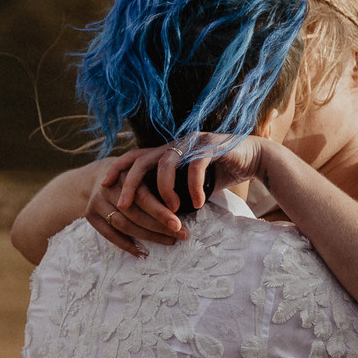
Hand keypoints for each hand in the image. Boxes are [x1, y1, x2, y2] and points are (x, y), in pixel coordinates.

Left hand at [85, 135, 269, 255]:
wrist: (253, 158)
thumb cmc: (220, 173)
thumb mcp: (190, 185)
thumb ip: (172, 192)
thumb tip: (154, 215)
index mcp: (167, 151)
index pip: (135, 157)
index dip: (119, 169)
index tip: (104, 185)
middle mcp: (176, 143)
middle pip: (143, 159)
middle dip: (131, 183)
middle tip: (124, 204)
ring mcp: (193, 142)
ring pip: (166, 162)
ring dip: (165, 189)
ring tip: (170, 209)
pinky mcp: (212, 146)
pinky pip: (196, 166)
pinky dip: (194, 187)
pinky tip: (198, 204)